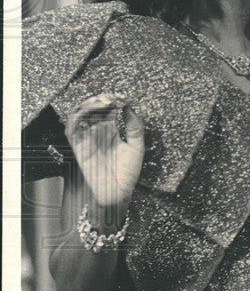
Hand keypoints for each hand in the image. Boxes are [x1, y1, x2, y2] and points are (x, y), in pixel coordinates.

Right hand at [64, 93, 144, 208]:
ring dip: (88, 106)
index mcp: (112, 131)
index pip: (108, 109)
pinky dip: (76, 118)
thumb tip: (130, 107)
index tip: (122, 97)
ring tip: (102, 103)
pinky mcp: (79, 148)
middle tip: (111, 98)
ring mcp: (87, 139)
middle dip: (101, 100)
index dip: (113, 100)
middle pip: (93, 109)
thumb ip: (135, 127)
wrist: (118, 193)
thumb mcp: (137, 147)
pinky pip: (71, 130)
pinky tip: (89, 114)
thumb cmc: (128, 173)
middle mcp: (98, 133)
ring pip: (80, 115)